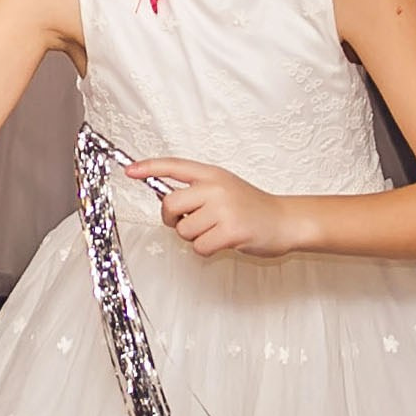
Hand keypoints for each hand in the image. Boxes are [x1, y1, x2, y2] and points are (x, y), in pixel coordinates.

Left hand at [130, 157, 301, 256]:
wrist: (285, 220)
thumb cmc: (251, 206)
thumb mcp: (224, 187)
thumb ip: (197, 189)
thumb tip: (165, 200)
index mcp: (211, 174)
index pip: (173, 166)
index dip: (148, 167)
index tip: (129, 171)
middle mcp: (215, 188)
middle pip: (169, 204)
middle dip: (172, 219)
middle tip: (188, 222)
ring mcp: (224, 209)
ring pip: (184, 230)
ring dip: (195, 237)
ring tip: (216, 231)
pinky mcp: (231, 231)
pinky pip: (199, 246)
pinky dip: (206, 249)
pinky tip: (223, 242)